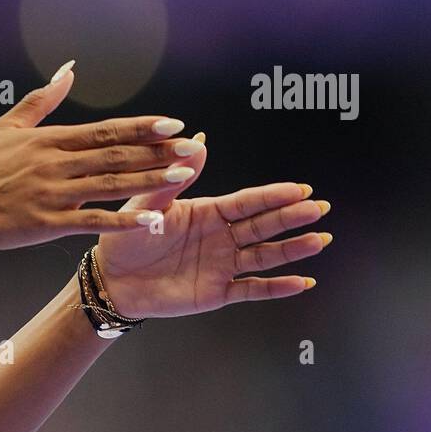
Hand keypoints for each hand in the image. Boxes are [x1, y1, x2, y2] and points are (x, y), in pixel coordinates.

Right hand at [0, 61, 203, 252]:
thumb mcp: (4, 127)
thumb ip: (40, 100)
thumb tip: (68, 70)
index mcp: (47, 140)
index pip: (105, 131)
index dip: (141, 127)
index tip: (173, 124)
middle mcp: (55, 165)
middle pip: (115, 155)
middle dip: (157, 151)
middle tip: (192, 148)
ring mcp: (53, 195)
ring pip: (111, 185)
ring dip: (150, 180)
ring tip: (183, 175)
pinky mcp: (47, 224)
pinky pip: (93, 222)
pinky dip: (124, 220)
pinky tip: (150, 219)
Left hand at [93, 136, 330, 317]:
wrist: (111, 279)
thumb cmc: (125, 238)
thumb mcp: (147, 205)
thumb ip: (175, 178)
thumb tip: (199, 139)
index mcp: (207, 212)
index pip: (247, 202)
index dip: (273, 196)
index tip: (300, 189)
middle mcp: (220, 238)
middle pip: (262, 226)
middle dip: (291, 217)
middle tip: (318, 208)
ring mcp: (221, 265)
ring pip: (264, 256)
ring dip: (292, 249)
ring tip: (319, 239)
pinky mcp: (216, 292)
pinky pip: (252, 289)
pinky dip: (277, 287)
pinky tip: (302, 282)